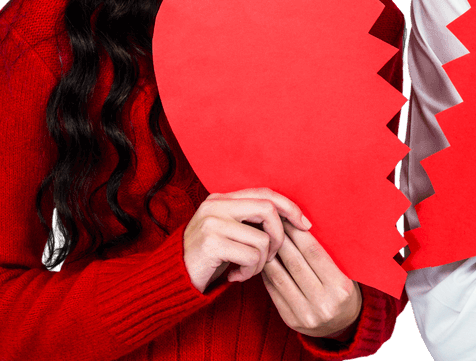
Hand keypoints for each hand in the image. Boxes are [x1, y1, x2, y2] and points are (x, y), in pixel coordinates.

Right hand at [183, 188, 310, 292]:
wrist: (170, 282)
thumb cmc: (207, 260)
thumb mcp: (229, 233)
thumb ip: (251, 221)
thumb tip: (293, 220)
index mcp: (222, 199)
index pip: (265, 193)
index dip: (289, 207)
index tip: (305, 225)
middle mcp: (216, 205)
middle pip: (268, 209)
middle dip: (280, 236)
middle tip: (271, 257)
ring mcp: (212, 222)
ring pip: (263, 238)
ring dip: (261, 262)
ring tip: (245, 270)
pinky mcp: (211, 243)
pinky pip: (251, 256)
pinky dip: (250, 271)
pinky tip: (234, 276)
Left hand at [262, 220, 363, 338]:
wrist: (344, 326)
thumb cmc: (344, 291)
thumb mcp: (346, 273)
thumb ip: (326, 256)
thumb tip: (299, 228)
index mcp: (340, 287)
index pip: (313, 252)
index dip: (297, 233)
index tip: (287, 219)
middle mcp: (323, 303)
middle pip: (294, 263)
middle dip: (281, 239)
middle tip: (271, 223)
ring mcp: (305, 314)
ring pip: (280, 276)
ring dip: (269, 254)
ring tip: (264, 239)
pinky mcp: (291, 321)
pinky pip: (274, 291)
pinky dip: (267, 273)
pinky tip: (264, 259)